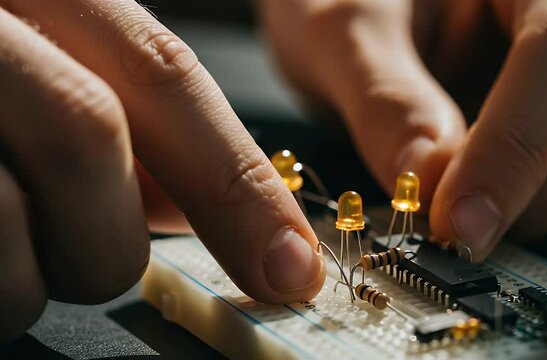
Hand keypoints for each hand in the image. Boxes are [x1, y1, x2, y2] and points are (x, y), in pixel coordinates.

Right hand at [0, 0, 323, 341]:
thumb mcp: (34, 48)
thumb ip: (107, 104)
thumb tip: (184, 199)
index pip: (161, 78)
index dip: (238, 185)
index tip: (293, 270)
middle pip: (92, 148)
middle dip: (107, 229)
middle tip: (80, 237)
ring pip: (19, 255)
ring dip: (29, 274)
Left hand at [261, 0, 546, 257]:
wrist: (373, 14)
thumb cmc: (357, 4)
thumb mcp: (347, 33)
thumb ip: (385, 99)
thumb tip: (427, 185)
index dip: (515, 147)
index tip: (460, 220)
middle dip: (534, 191)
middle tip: (456, 225)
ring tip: (476, 196)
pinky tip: (511, 190)